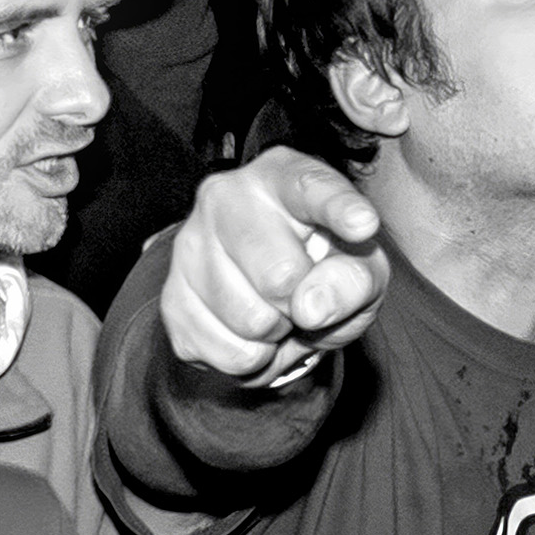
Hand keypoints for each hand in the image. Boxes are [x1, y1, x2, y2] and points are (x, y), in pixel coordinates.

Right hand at [163, 149, 388, 381]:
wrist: (272, 295)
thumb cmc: (324, 267)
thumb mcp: (361, 268)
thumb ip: (354, 279)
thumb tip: (310, 306)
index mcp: (283, 175)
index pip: (312, 188)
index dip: (339, 209)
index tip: (363, 225)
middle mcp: (226, 197)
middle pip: (280, 275)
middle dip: (304, 303)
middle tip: (302, 294)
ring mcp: (190, 246)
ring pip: (251, 320)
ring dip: (279, 333)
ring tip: (278, 311)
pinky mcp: (171, 298)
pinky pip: (230, 353)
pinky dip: (255, 359)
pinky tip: (252, 332)